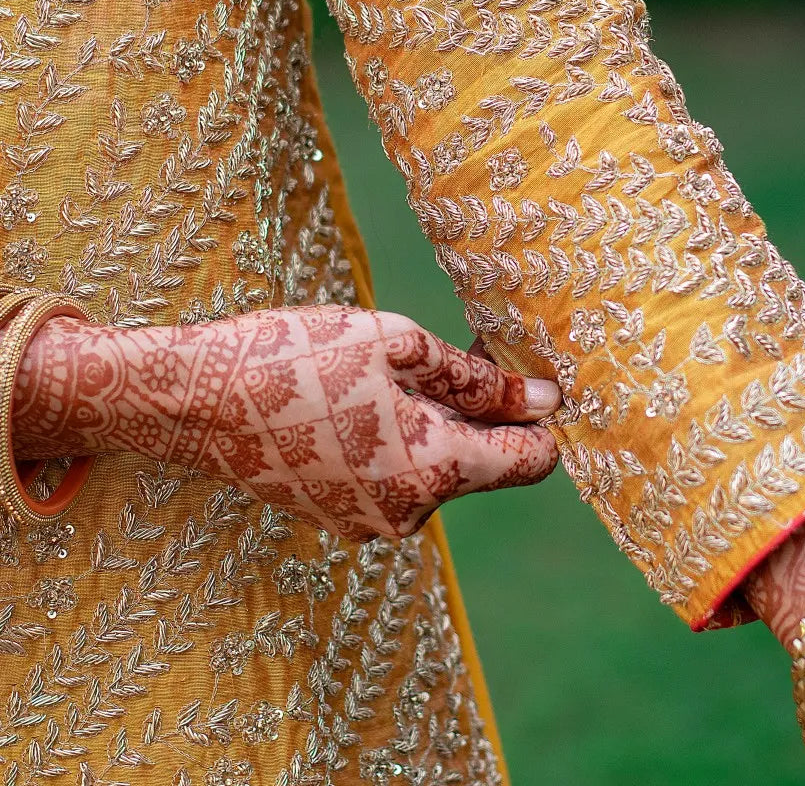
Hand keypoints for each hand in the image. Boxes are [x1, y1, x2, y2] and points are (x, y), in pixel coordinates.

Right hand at [12, 305, 562, 540]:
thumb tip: (546, 399)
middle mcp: (408, 513)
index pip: (531, 461)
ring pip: (434, 468)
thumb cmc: (299, 357)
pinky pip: (393, 478)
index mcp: (434, 470)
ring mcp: (369, 523)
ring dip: (432, 420)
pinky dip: (393, 439)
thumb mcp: (398, 345)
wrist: (196, 399)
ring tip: (384, 367)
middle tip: (449, 343)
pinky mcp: (337, 518)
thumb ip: (478, 377)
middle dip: (478, 407)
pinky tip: (356, 397)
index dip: (539, 414)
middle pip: (480, 462)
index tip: (526, 368)